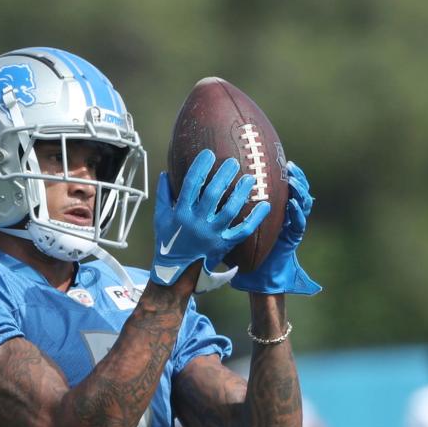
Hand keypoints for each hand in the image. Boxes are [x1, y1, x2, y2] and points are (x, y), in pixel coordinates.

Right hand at [150, 149, 269, 286]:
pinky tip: (266, 205)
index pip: (191, 185)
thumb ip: (163, 196)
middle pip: (212, 195)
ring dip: (241, 193)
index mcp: (181, 214)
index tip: (208, 154)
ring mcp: (212, 234)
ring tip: (250, 179)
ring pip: (230, 210)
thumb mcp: (161, 219)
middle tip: (233, 162)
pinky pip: (243, 230)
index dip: (200, 167)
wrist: (176, 273)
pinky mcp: (224, 244)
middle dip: (223, 176)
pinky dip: (256, 218)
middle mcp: (197, 223)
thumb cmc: (168, 242)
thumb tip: (166, 174)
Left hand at [231, 161, 320, 295]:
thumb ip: (228, 209)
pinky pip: (299, 222)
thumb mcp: (234, 225)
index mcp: (274, 209)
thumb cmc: (243, 251)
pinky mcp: (294, 237)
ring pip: (303, 202)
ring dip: (300, 189)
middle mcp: (286, 214)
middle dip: (296, 176)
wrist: (256, 275)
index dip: (282, 173)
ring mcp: (292, 224)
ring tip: (293, 179)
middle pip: (297, 189)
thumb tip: (208, 191)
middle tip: (289, 165)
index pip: (282, 186)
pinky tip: (294, 202)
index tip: (276, 160)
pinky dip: (298, 212)